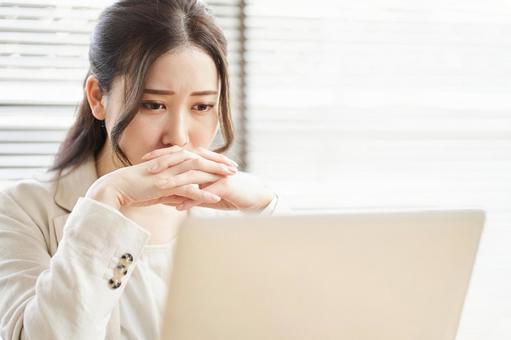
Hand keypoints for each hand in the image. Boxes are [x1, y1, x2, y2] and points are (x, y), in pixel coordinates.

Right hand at [85, 146, 237, 209]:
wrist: (116, 188)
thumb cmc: (135, 188)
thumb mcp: (157, 187)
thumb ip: (172, 190)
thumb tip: (183, 198)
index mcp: (170, 161)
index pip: (196, 156)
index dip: (212, 159)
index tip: (226, 162)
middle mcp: (171, 164)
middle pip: (201, 159)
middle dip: (219, 163)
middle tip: (235, 167)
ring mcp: (168, 173)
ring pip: (198, 171)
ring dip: (216, 174)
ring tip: (232, 178)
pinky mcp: (165, 185)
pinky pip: (188, 189)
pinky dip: (203, 194)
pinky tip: (215, 198)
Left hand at [142, 147, 275, 211]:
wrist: (254, 197)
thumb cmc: (230, 194)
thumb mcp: (206, 192)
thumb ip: (190, 193)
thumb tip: (169, 199)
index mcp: (204, 162)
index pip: (179, 154)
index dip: (162, 155)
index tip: (144, 161)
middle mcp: (210, 164)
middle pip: (184, 159)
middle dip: (165, 163)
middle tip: (148, 170)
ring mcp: (218, 174)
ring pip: (193, 174)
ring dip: (176, 181)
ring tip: (161, 188)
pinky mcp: (225, 185)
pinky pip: (206, 192)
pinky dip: (192, 200)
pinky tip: (180, 207)